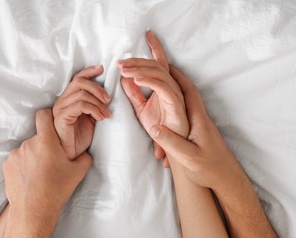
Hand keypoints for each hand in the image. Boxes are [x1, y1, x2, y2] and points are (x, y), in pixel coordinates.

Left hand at [2, 109, 92, 217]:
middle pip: (37, 136)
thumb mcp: (78, 172)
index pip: (43, 115)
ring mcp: (15, 154)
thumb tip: (85, 151)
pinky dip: (24, 165)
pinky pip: (17, 159)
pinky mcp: (7, 164)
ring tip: (40, 173)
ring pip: (27, 148)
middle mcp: (28, 144)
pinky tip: (30, 178)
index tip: (52, 123)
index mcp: (46, 142)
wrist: (34, 211)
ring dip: (33, 156)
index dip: (48, 116)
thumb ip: (84, 157)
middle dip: (44, 145)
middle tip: (51, 161)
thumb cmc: (56, 190)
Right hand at [53, 65, 110, 159]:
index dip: (89, 71)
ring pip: (81, 93)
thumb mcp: (90, 119)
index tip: (102, 69)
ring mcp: (60, 108)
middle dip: (97, 88)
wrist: (70, 154)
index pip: (77, 78)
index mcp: (68, 99)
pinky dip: (94, 109)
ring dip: (98, 103)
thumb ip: (95, 106)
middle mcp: (62, 101)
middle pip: (79, 82)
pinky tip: (101, 118)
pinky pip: (80, 105)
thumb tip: (107, 96)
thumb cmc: (79, 138)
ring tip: (106, 114)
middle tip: (108, 100)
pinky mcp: (62, 117)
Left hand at [118, 31, 188, 166]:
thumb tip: (125, 79)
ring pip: (158, 73)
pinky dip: (148, 81)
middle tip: (119, 63)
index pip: (160, 63)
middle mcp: (172, 87)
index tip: (148, 35)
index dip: (155, 48)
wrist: (171, 145)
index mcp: (165, 86)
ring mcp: (175, 94)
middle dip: (137, 61)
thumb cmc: (160, 127)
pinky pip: (162, 87)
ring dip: (139, 69)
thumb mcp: (141, 109)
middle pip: (156, 66)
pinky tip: (135, 79)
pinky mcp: (175, 103)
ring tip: (123, 70)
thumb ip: (134, 94)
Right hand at [150, 66, 243, 189]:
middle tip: (159, 65)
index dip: (176, 76)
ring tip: (160, 79)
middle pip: (187, 90)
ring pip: (186, 98)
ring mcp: (200, 123)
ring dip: (174, 86)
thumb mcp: (189, 158)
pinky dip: (175, 98)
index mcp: (198, 119)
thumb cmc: (209, 169)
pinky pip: (185, 107)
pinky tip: (167, 101)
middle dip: (173, 76)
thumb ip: (172, 142)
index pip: (188, 92)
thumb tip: (153, 127)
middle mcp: (200, 117)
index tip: (164, 65)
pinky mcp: (198, 130)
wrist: (225, 178)